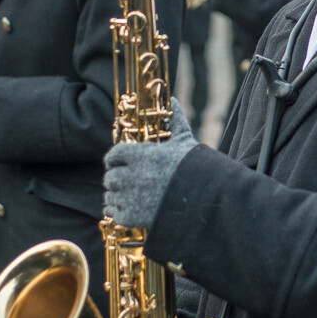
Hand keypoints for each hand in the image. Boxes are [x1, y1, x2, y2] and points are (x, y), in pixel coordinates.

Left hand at [104, 97, 197, 228]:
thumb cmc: (196, 168)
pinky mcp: (134, 217)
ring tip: (126, 195)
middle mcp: (134, 176)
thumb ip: (176, 120)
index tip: (118, 161)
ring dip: (115, 195)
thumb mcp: (185, 141)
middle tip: (124, 180)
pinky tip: (127, 208)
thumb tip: (173, 100)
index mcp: (143, 156)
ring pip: (110, 195)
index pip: (114, 154)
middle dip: (115, 178)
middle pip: (110, 177)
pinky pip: (114, 213)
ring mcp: (132, 198)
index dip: (114, 158)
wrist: (206, 199)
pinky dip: (117, 211)